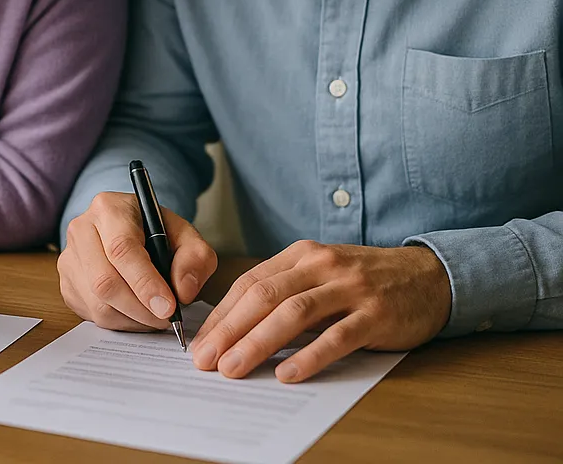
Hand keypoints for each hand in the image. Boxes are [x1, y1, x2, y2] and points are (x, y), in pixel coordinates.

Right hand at [57, 191, 217, 329]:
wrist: (131, 231)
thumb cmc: (157, 233)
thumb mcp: (186, 236)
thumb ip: (194, 259)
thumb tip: (183, 292)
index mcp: (109, 208)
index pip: (121, 249)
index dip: (145, 282)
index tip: (168, 307)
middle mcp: (81, 230)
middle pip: (104, 281)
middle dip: (140, 309)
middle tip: (166, 318)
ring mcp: (69, 258)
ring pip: (97, 303)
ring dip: (132, 319)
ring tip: (154, 315)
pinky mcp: (67, 284)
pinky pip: (91, 315)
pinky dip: (119, 322)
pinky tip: (136, 312)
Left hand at [190, 240, 451, 382]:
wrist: (427, 276)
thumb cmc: (364, 280)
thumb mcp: (321, 274)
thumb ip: (285, 291)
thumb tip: (236, 326)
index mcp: (301, 255)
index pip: (250, 283)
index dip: (222, 314)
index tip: (201, 342)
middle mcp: (321, 265)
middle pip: (264, 297)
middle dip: (230, 330)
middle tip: (206, 360)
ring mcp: (349, 288)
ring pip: (294, 314)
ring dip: (258, 342)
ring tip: (234, 368)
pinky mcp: (376, 314)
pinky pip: (337, 337)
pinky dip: (310, 356)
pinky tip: (288, 373)